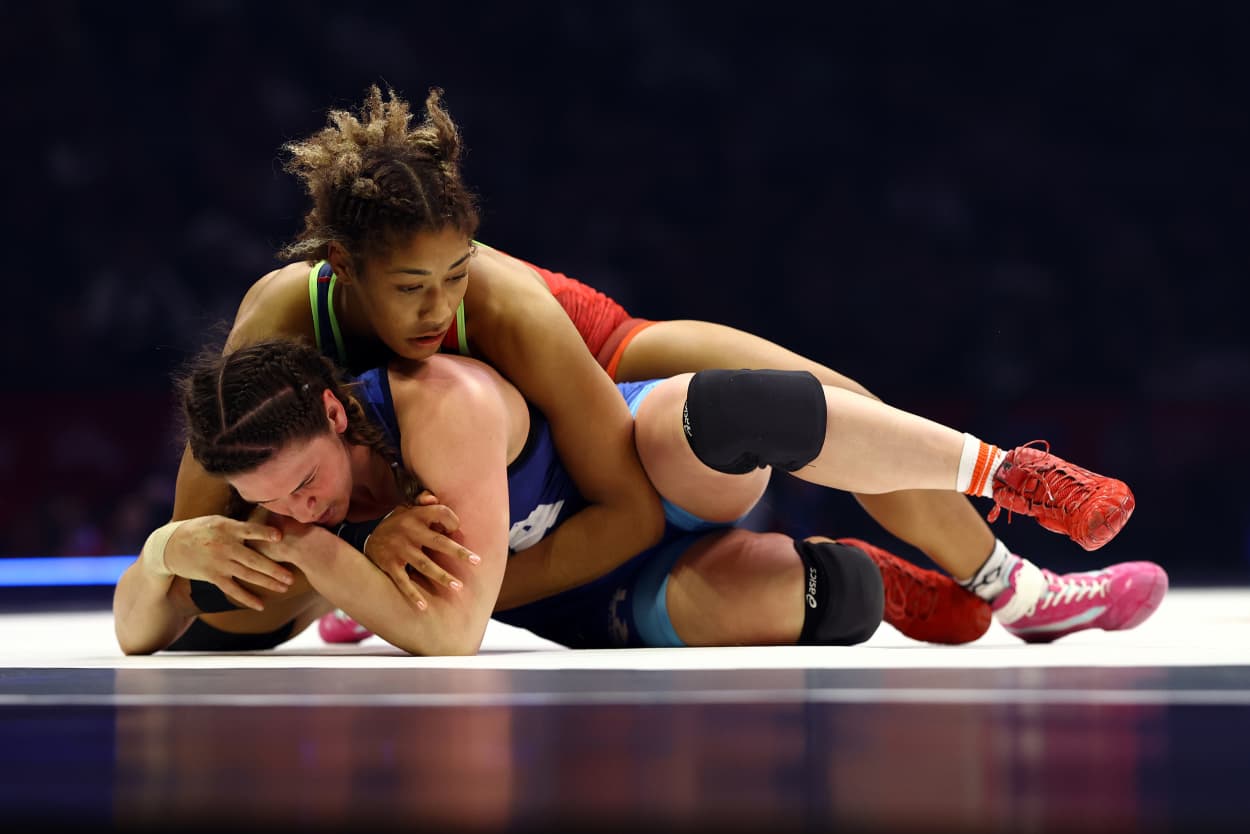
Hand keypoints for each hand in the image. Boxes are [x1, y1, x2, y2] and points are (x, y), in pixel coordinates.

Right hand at [161, 515, 293, 610]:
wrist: (170, 545)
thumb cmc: (200, 529)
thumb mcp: (217, 520)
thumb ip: (239, 525)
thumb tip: (266, 518)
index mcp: (227, 528)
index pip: (249, 530)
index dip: (264, 533)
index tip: (279, 537)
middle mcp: (225, 546)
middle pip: (254, 559)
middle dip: (274, 569)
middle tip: (291, 577)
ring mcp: (219, 563)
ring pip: (247, 575)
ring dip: (267, 583)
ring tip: (284, 588)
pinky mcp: (212, 576)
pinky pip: (233, 589)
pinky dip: (247, 598)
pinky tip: (261, 605)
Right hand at [360, 491, 481, 610]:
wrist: (366, 538)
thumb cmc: (398, 525)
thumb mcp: (407, 509)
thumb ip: (423, 503)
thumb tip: (434, 498)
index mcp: (415, 515)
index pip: (441, 513)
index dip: (452, 521)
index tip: (458, 530)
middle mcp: (408, 532)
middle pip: (438, 542)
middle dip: (458, 552)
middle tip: (477, 562)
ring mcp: (398, 550)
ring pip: (424, 565)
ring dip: (441, 577)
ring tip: (458, 587)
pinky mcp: (389, 565)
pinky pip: (403, 582)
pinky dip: (412, 595)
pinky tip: (424, 606)